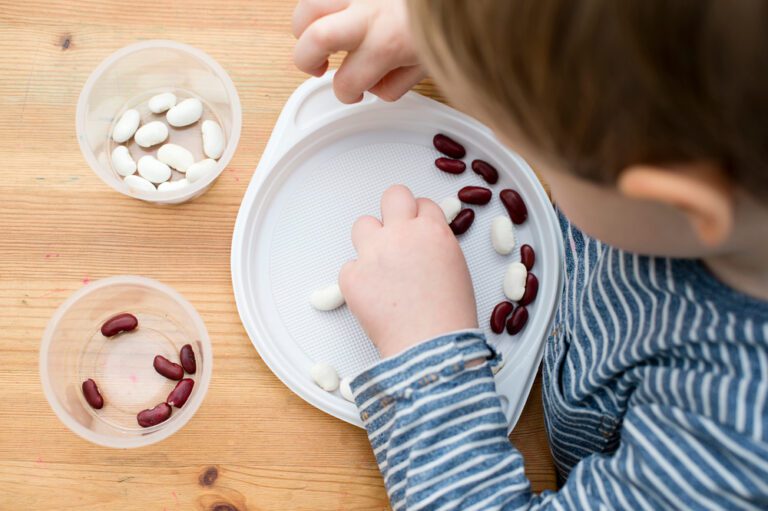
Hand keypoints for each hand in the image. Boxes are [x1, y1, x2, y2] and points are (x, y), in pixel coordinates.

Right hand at [292, 0, 425, 102]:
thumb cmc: (453, 17)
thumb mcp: (430, 61)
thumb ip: (397, 81)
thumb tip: (374, 86)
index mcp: (387, 43)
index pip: (346, 82)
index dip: (347, 94)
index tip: (353, 91)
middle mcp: (368, 12)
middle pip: (314, 40)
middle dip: (306, 61)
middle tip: (318, 66)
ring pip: (308, 6)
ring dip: (305, 26)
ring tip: (317, 34)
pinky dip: (325, 5)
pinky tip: (337, 13)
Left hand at [340, 185, 477, 357]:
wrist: (430, 348)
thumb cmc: (449, 316)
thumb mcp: (456, 268)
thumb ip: (437, 244)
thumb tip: (423, 241)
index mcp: (432, 231)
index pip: (422, 203)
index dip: (420, 217)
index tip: (418, 229)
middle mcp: (401, 234)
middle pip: (393, 195)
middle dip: (395, 209)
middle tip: (395, 231)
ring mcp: (373, 254)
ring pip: (362, 224)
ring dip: (371, 240)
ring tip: (381, 266)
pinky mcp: (351, 276)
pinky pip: (349, 266)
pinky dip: (358, 278)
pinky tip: (374, 296)